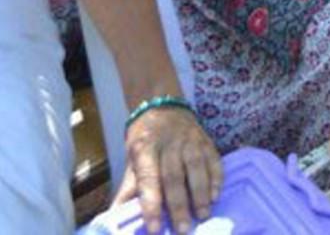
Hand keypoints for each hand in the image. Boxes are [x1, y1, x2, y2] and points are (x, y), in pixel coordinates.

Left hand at [113, 106, 221, 234]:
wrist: (163, 107)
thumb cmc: (145, 140)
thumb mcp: (132, 159)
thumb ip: (128, 189)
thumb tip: (114, 218)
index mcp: (145, 148)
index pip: (148, 177)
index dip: (151, 203)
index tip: (155, 228)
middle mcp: (169, 143)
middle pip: (174, 175)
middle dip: (179, 204)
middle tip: (183, 229)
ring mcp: (190, 140)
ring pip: (196, 167)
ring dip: (200, 193)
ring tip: (203, 215)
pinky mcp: (206, 139)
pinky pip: (214, 158)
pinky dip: (216, 178)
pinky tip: (215, 196)